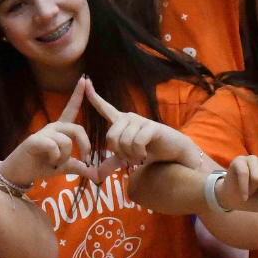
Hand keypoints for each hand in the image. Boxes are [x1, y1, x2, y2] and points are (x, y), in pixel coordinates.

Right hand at [2, 77, 96, 185]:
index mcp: (60, 130)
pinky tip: (49, 162)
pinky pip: (54, 146)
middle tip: (84, 160)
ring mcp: (43, 133)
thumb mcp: (64, 167)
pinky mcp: (35, 140)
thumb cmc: (40, 166)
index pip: (71, 109)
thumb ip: (79, 167)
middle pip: (77, 128)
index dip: (78, 95)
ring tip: (56, 163)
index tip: (85, 79)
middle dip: (85, 146)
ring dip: (65, 157)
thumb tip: (96, 175)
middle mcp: (53, 127)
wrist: (19, 173)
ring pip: (66, 141)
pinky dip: (55, 158)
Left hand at [85, 78, 200, 172]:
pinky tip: (145, 154)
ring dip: (130, 155)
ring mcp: (140, 120)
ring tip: (139, 156)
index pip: (104, 107)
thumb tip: (96, 176)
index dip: (94, 96)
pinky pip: (136, 142)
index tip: (85, 80)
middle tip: (130, 158)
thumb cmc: (149, 151)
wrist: (172, 152)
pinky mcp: (151, 126)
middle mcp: (128, 117)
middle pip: (111, 136)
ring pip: (123, 141)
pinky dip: (139, 154)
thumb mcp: (126, 158)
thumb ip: (111, 164)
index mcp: (120, 122)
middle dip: (119, 153)